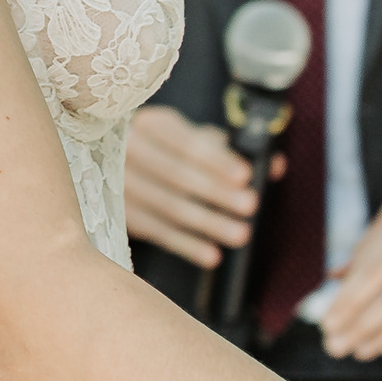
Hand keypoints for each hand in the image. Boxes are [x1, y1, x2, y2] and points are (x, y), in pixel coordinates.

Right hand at [123, 105, 264, 269]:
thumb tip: (273, 163)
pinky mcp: (119, 214)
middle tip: (250, 205)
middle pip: (177, 175)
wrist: (108, 162)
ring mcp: (119, 183)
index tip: (245, 175)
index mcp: (151, 124)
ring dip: (208, 223)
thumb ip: (230, 150)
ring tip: (240, 235)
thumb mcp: (191, 138)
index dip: (216, 160)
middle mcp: (127, 150)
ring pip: (168, 206)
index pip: (187, 143)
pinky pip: (157, 232)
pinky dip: (186, 246)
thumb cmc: (166, 149)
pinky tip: (212, 256)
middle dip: (216, 192)